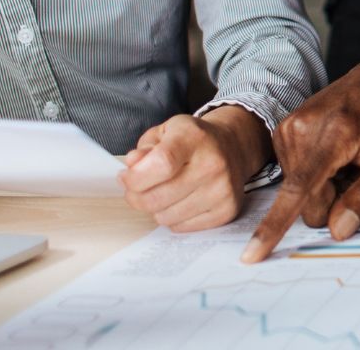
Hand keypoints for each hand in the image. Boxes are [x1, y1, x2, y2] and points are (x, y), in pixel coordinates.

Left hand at [120, 107, 266, 232]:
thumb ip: (144, 149)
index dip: (135, 177)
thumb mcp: (165, 132)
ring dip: (157, 208)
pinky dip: (174, 218)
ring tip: (165, 192)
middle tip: (137, 189)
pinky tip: (182, 201)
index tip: (126, 177)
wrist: (233, 147)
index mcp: (195, 137)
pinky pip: (181, 227)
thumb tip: (131, 166)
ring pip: (165, 217)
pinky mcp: (227, 210)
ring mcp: (222, 189)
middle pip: (157, 197)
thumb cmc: (192, 141)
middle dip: (137, 197)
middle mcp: (213, 163)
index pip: (161, 164)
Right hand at [241, 45, 359, 262]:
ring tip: (349, 157)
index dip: (276, 226)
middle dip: (334, 198)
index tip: (251, 256)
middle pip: (306, 200)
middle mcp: (302, 127)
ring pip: (299, 191)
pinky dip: (317, 174)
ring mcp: (288, 127)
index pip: (301, 189)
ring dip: (327, 185)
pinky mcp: (282, 132)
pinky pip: (295, 177)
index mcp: (335, 132)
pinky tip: (336, 154)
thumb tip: (338, 231)